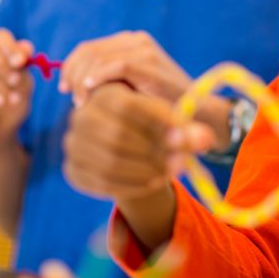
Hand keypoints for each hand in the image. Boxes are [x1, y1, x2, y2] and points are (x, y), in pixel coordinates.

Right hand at [0, 29, 33, 148]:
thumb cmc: (13, 102)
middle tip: (16, 79)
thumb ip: (24, 66)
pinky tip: (1, 102)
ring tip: (13, 98)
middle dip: (0, 62)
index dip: (9, 46)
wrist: (2, 130)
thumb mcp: (25, 83)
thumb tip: (26, 48)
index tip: (22, 61)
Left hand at [59, 31, 190, 105]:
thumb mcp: (128, 88)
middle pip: (88, 51)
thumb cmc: (158, 105)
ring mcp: (144, 49)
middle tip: (70, 98)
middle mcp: (136, 40)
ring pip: (97, 58)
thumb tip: (71, 83)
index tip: (63, 88)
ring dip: (82, 81)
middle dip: (72, 74)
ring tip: (82, 104)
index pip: (88, 48)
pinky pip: (114, 66)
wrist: (194, 113)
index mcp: (130, 42)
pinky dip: (97, 79)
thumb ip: (106, 79)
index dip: (70, 66)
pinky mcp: (149, 63)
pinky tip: (90, 95)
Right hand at [63, 85, 215, 200]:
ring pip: (110, 161)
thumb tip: (206, 139)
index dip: (157, 120)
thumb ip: (186, 126)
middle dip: (154, 149)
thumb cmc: (152, 127)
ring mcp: (73, 145)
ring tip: (172, 171)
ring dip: (146, 169)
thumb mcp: (168, 120)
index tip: (184, 134)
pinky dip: (133, 184)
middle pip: (118, 134)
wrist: (129, 146)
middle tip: (183, 160)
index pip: (129, 105)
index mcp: (104, 93)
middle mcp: (81, 117)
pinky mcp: (73, 171)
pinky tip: (154, 182)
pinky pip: (103, 182)